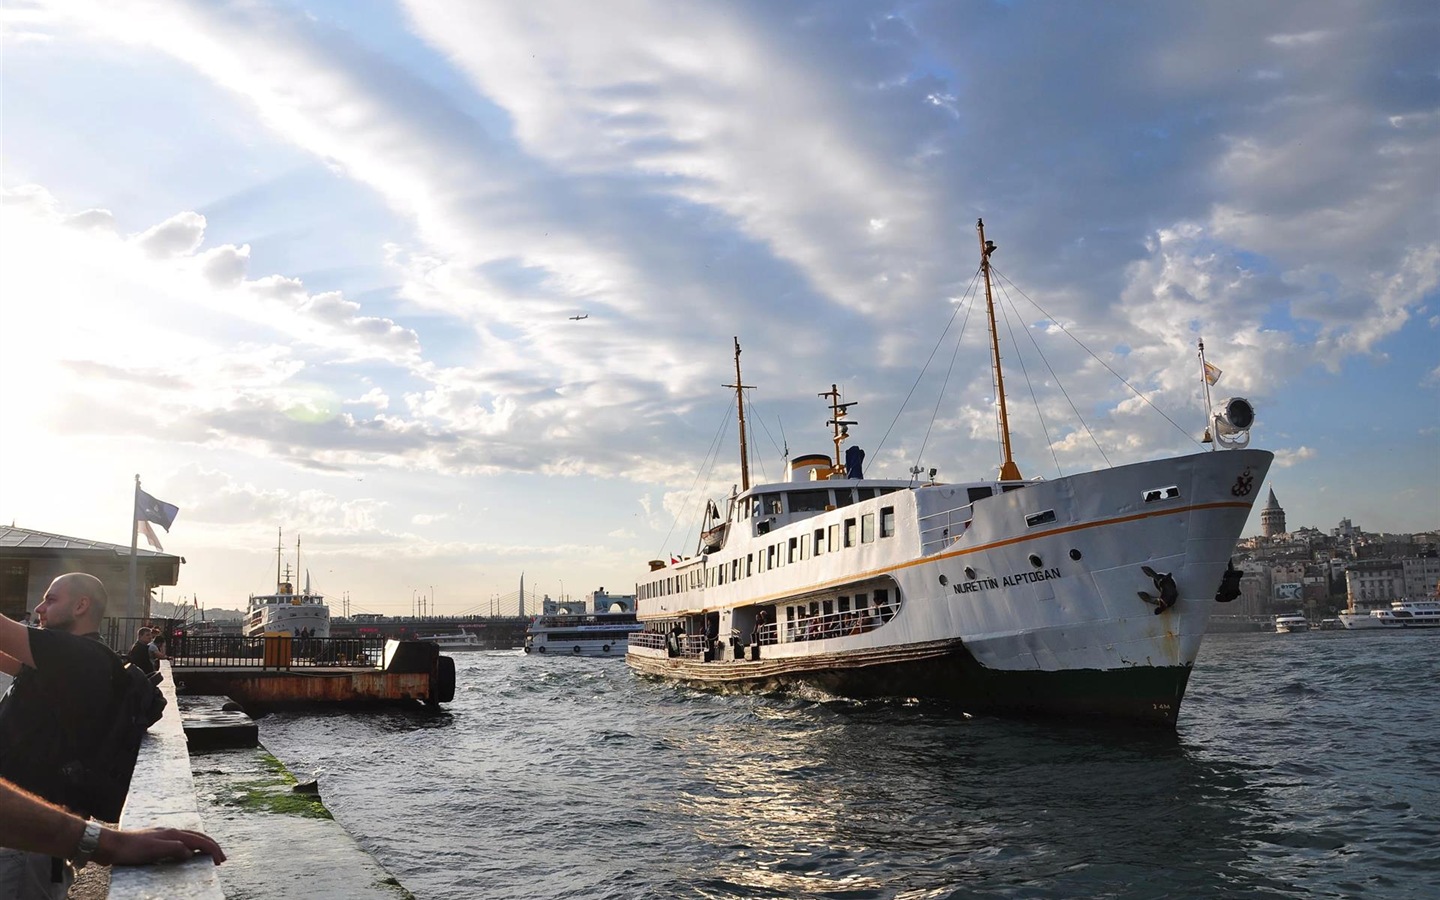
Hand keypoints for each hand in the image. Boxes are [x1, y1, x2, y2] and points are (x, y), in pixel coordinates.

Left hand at [94, 825, 225, 865]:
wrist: (110, 845)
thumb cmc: (130, 849)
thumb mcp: (154, 850)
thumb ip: (175, 849)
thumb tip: (191, 852)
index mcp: (173, 834)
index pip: (200, 840)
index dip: (213, 850)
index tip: (221, 861)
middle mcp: (171, 832)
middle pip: (198, 837)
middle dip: (211, 847)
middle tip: (221, 859)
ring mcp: (163, 836)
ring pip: (190, 839)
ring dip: (202, 847)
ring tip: (208, 855)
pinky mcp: (155, 842)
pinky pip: (180, 843)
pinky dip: (190, 848)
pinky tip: (185, 854)